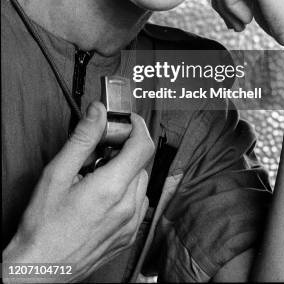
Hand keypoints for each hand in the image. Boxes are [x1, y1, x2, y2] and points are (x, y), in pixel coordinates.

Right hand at [3, 103, 153, 281]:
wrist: (41, 268)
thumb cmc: (44, 226)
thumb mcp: (57, 173)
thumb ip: (83, 138)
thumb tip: (98, 112)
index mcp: (111, 189)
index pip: (144, 146)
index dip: (137, 127)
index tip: (127, 121)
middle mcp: (128, 207)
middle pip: (141, 162)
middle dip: (124, 151)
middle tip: (98, 153)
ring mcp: (131, 224)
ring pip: (141, 182)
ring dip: (125, 172)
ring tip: (97, 178)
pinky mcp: (129, 236)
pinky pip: (139, 203)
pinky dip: (126, 192)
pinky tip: (103, 196)